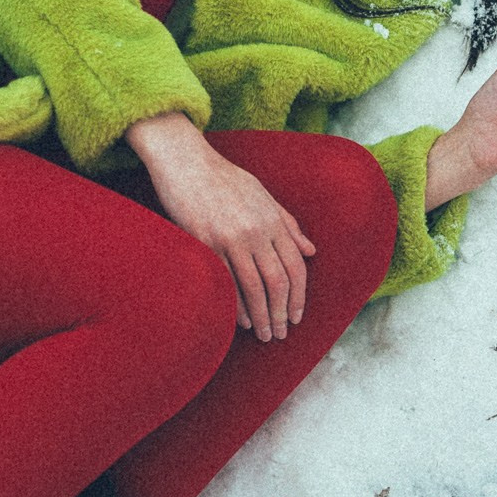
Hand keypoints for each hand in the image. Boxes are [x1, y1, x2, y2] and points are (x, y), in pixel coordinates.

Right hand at [125, 116, 315, 340]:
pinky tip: (241, 321)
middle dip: (281, 313)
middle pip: (278, 282)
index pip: (295, 266)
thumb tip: (310, 250)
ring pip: (255, 287)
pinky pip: (226, 281)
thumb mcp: (262, 195)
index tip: (297, 316)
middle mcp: (257, 230)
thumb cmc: (224, 177)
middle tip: (281, 334)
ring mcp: (231, 237)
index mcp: (273, 219)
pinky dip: (236, 305)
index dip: (299, 296)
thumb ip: (287, 224)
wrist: (186, 161)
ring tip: (264, 334)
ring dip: (262, 316)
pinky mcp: (206, 242)